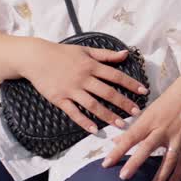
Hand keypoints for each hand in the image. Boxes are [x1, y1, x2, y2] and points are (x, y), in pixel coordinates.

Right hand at [19, 40, 148, 131]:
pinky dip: (84, 121)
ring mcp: (71, 90)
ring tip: (121, 125)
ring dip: (108, 115)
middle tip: (137, 113)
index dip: (130, 84)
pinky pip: (74, 112)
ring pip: (93, 105)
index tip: (143, 92)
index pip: (115, 75)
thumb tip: (126, 54)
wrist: (36, 57)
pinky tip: (95, 130)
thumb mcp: (86, 50)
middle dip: (123, 103)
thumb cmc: (62, 53)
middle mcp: (83, 78)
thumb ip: (106, 54)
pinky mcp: (59, 99)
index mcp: (91, 66)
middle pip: (107, 92)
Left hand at [101, 74, 180, 180]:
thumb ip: (135, 128)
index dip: (118, 150)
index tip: (106, 163)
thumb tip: (117, 140)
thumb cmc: (169, 100)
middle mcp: (163, 128)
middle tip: (124, 177)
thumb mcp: (149, 111)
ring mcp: (179, 135)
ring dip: (159, 177)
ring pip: (168, 159)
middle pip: (147, 147)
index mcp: (150, 119)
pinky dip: (178, 174)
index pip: (131, 136)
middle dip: (135, 163)